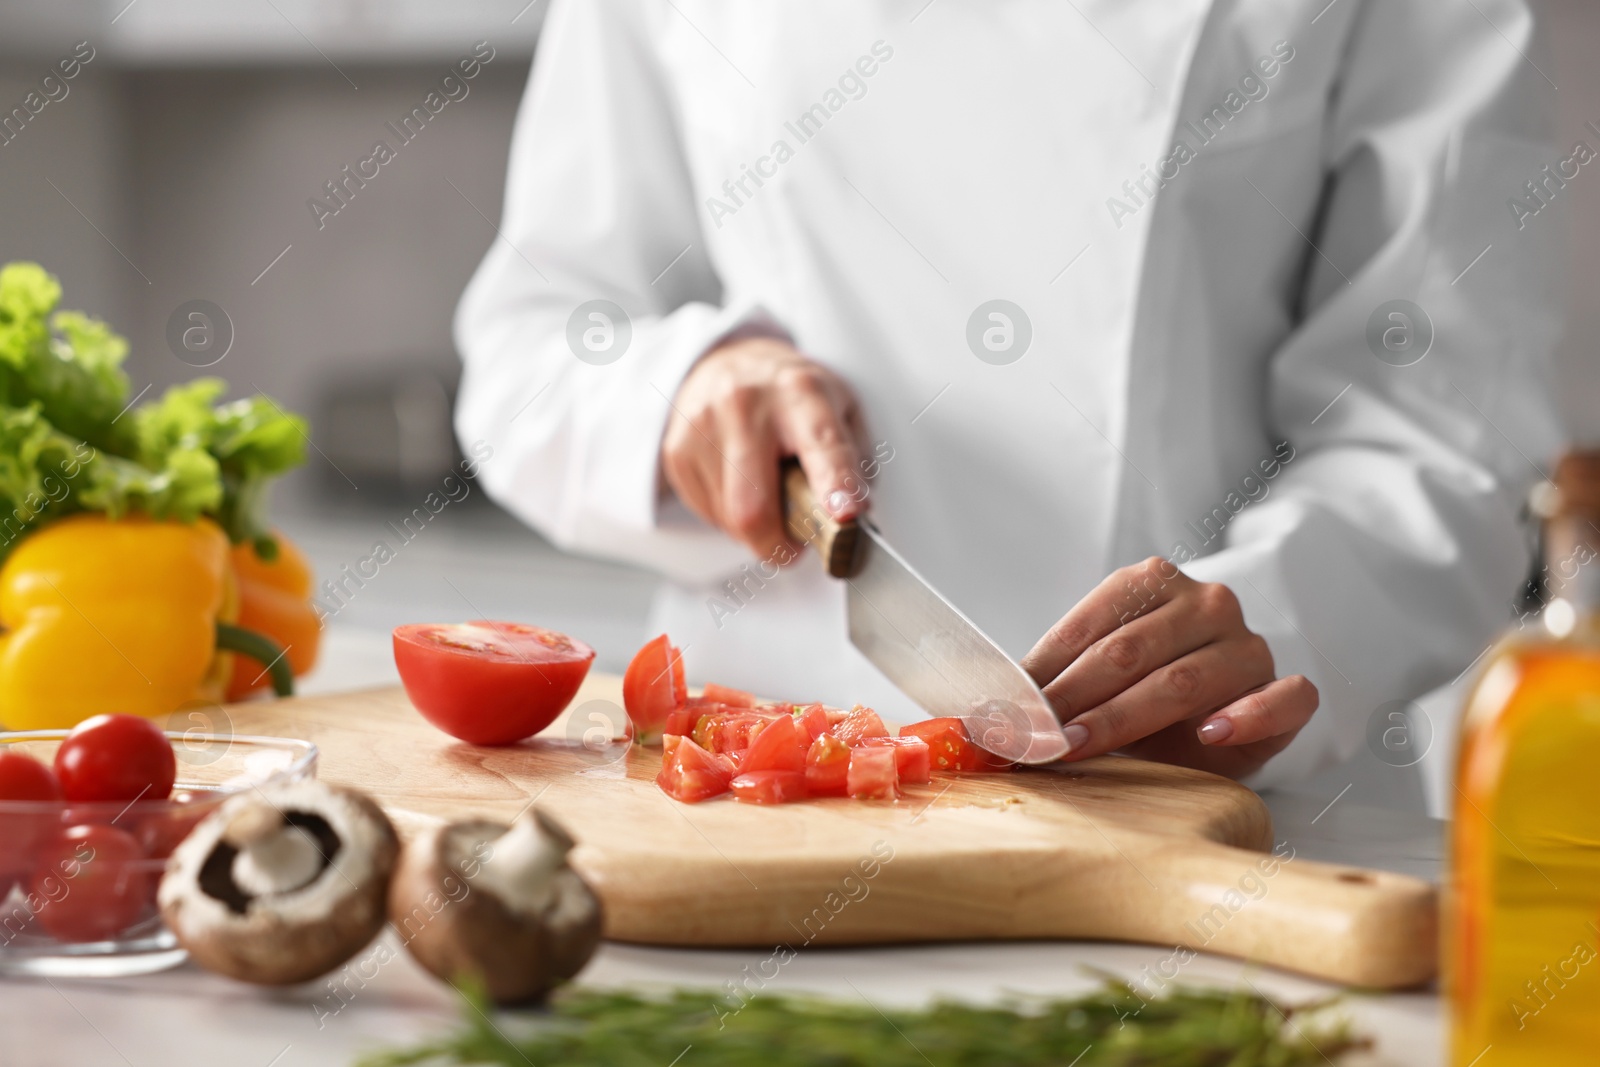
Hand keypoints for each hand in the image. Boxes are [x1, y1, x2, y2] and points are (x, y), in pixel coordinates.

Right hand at [663, 335, 867, 558]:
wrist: (728, 360)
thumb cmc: (790, 394)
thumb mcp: (840, 407)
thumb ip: (854, 461)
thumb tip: (852, 516)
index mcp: (800, 392)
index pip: (821, 446)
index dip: (835, 486)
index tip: (846, 515)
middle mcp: (746, 403)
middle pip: (753, 506)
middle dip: (777, 544)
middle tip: (793, 547)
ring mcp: (703, 426)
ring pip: (729, 519)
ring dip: (754, 528)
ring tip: (766, 495)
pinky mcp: (676, 450)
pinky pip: (707, 513)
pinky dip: (728, 517)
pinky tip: (738, 486)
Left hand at [1021, 557, 1317, 778]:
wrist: (1217, 711)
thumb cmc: (1144, 689)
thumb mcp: (1097, 675)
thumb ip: (1054, 680)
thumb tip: (986, 707)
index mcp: (1153, 582)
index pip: (1090, 626)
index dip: (1044, 671)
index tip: (1008, 708)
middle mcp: (1206, 603)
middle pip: (1130, 652)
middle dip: (1073, 698)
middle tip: (1034, 735)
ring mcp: (1249, 645)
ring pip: (1188, 678)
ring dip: (1126, 716)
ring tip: (1081, 744)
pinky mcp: (1287, 690)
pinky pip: (1282, 696)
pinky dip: (1247, 714)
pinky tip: (1211, 734)